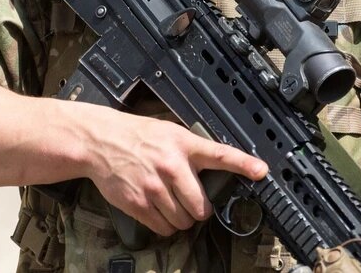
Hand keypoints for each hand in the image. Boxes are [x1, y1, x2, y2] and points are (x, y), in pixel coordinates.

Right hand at [83, 107, 267, 236]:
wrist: (100, 141)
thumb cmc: (138, 136)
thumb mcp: (170, 133)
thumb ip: (192, 149)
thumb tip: (216, 166)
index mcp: (184, 145)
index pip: (220, 154)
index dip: (243, 164)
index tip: (261, 170)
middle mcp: (172, 166)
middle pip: (201, 207)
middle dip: (199, 209)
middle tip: (191, 200)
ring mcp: (155, 187)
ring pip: (183, 221)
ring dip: (181, 218)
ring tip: (171, 202)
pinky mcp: (139, 203)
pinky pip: (163, 228)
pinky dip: (165, 225)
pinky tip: (158, 209)